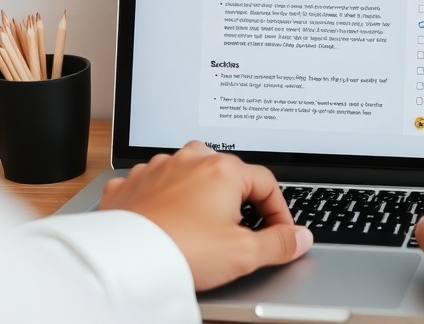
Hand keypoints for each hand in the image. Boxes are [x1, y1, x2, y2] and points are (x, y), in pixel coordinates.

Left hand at [99, 141, 312, 290]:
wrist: (123, 263)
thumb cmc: (182, 252)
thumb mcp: (244, 254)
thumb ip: (279, 244)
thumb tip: (300, 238)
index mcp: (223, 170)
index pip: (266, 182)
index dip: (278, 210)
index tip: (279, 232)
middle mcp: (189, 160)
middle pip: (228, 172)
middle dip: (239, 198)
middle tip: (242, 229)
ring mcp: (157, 169)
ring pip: (189, 172)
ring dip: (200, 193)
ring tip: (203, 224)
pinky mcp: (130, 184)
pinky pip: (155, 184)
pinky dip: (164, 198)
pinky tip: (168, 220)